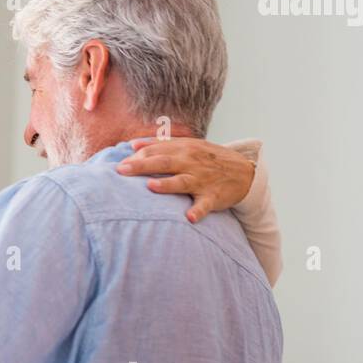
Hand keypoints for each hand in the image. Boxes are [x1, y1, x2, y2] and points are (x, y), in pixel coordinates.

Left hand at [116, 137, 255, 223]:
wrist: (244, 171)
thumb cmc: (208, 158)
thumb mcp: (187, 146)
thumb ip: (159, 145)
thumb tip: (133, 145)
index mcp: (183, 150)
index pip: (155, 151)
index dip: (136, 156)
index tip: (119, 164)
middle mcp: (191, 163)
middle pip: (163, 163)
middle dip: (141, 166)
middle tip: (121, 171)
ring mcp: (202, 180)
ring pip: (182, 181)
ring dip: (167, 184)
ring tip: (150, 186)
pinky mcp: (213, 196)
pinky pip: (204, 205)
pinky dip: (198, 211)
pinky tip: (190, 218)